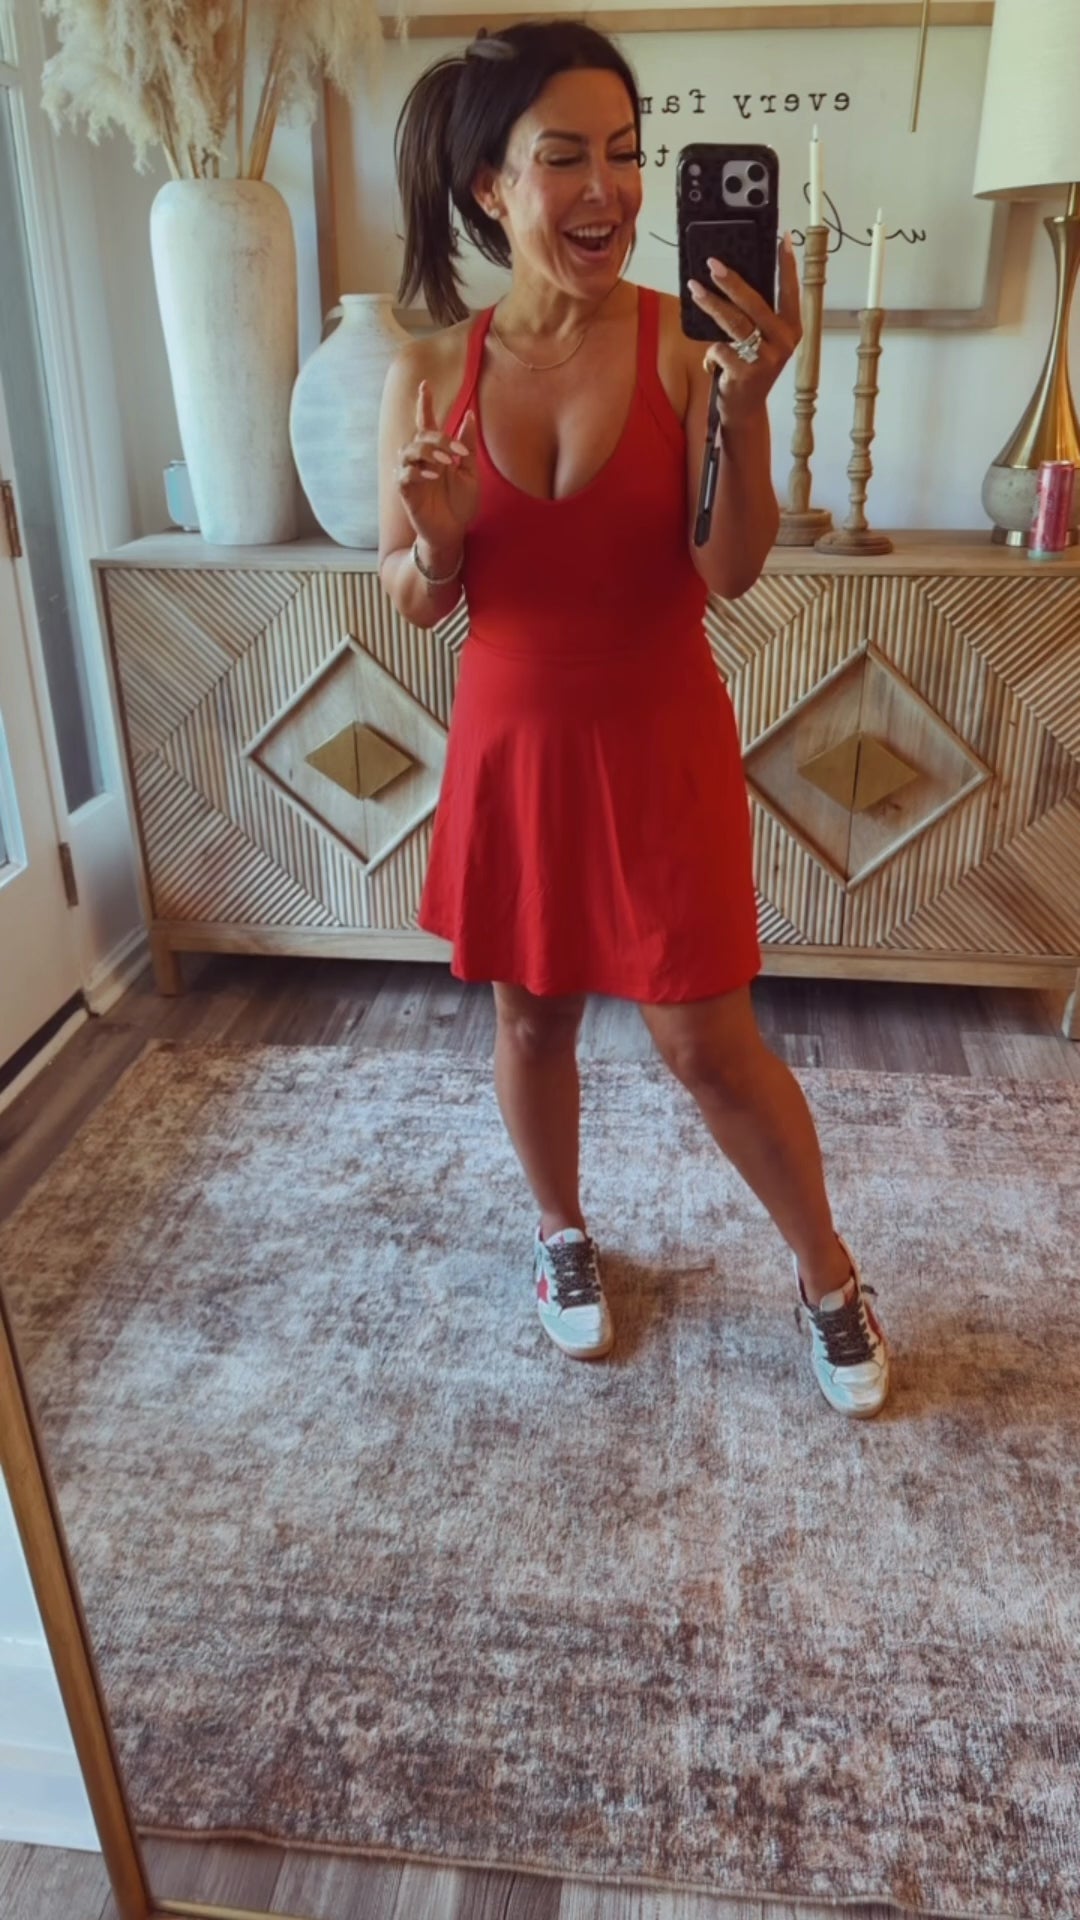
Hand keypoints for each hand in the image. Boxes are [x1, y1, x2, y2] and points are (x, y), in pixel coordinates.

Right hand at [395, 380, 479, 558]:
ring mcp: (412, 474)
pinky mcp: (406, 492)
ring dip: (428, 453)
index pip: (426, 423)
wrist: (454, 532)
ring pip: (408, 451)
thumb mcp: (470, 472)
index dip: (424, 404)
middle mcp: (421, 460)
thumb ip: (468, 446)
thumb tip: (469, 415)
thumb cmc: (460, 504)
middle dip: (439, 440)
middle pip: (420, 436)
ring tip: (446, 464)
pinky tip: (434, 477)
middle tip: (458, 454)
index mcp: (436, 453)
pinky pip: (404, 474)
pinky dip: (418, 472)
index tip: (424, 384)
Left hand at [687, 233, 801, 430]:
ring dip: (711, 304)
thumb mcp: (761, 339)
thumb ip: (756, 316)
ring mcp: (767, 359)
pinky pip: (721, 349)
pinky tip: (713, 362)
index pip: (790, 291)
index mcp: (791, 329)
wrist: (745, 407)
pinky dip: (711, 353)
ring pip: (734, 322)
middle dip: (731, 281)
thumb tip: (731, 278)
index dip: (787, 266)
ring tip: (695, 288)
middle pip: (754, 303)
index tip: (784, 240)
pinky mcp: (747, 373)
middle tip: (712, 264)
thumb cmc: (750, 366)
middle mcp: (784, 342)